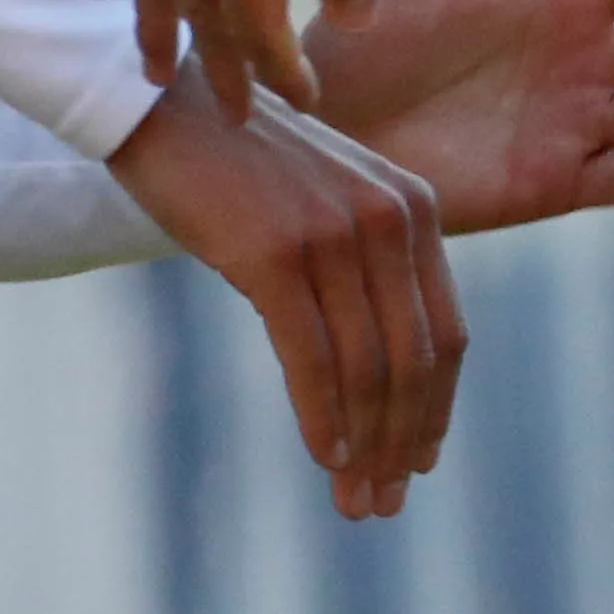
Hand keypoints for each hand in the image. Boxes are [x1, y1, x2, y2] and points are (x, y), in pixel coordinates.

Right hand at [109, 79, 460, 520]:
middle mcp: (392, 220)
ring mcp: (335, 236)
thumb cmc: (244, 168)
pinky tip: (323, 456)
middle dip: (402, 441)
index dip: (435, 407)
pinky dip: (321, 414)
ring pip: (368, 366)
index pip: (446, 332)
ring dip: (362, 444)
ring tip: (352, 500)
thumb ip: (365, 267)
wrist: (167, 109)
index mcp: (417, 211)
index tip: (419, 462)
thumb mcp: (329, 206)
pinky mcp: (274, 254)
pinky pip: (311, 354)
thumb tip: (378, 365)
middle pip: (415, 359)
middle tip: (384, 503)